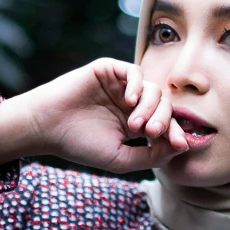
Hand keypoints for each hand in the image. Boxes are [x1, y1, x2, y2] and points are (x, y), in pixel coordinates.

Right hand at [0, 58, 188, 173]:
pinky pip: (134, 72)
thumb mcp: (121, 159)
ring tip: (135, 125)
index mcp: (137, 125)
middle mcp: (132, 104)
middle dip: (165, 120)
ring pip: (153, 90)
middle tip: (152, 133)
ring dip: (151, 107)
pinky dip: (138, 85)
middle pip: (165, 106)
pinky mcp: (109, 70)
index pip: (166, 125)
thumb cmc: (80, 146)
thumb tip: (182, 147)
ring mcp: (121, 86)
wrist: (46, 128)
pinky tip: (130, 101)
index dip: (177, 133)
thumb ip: (151, 156)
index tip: (182, 144)